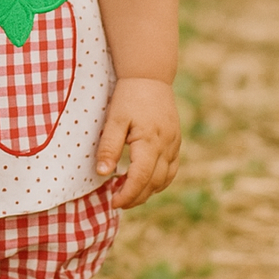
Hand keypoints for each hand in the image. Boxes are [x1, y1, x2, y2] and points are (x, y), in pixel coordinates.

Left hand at [95, 77, 180, 208]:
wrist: (149, 76)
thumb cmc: (129, 96)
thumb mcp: (114, 120)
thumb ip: (109, 147)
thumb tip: (103, 174)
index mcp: (150, 141)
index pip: (141, 178)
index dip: (128, 194)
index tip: (113, 202)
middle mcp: (167, 146)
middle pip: (154, 183)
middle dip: (136, 197)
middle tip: (117, 201)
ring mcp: (174, 144)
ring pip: (165, 179)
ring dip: (148, 191)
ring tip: (127, 193)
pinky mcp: (176, 141)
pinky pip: (171, 169)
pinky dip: (159, 181)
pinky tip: (145, 181)